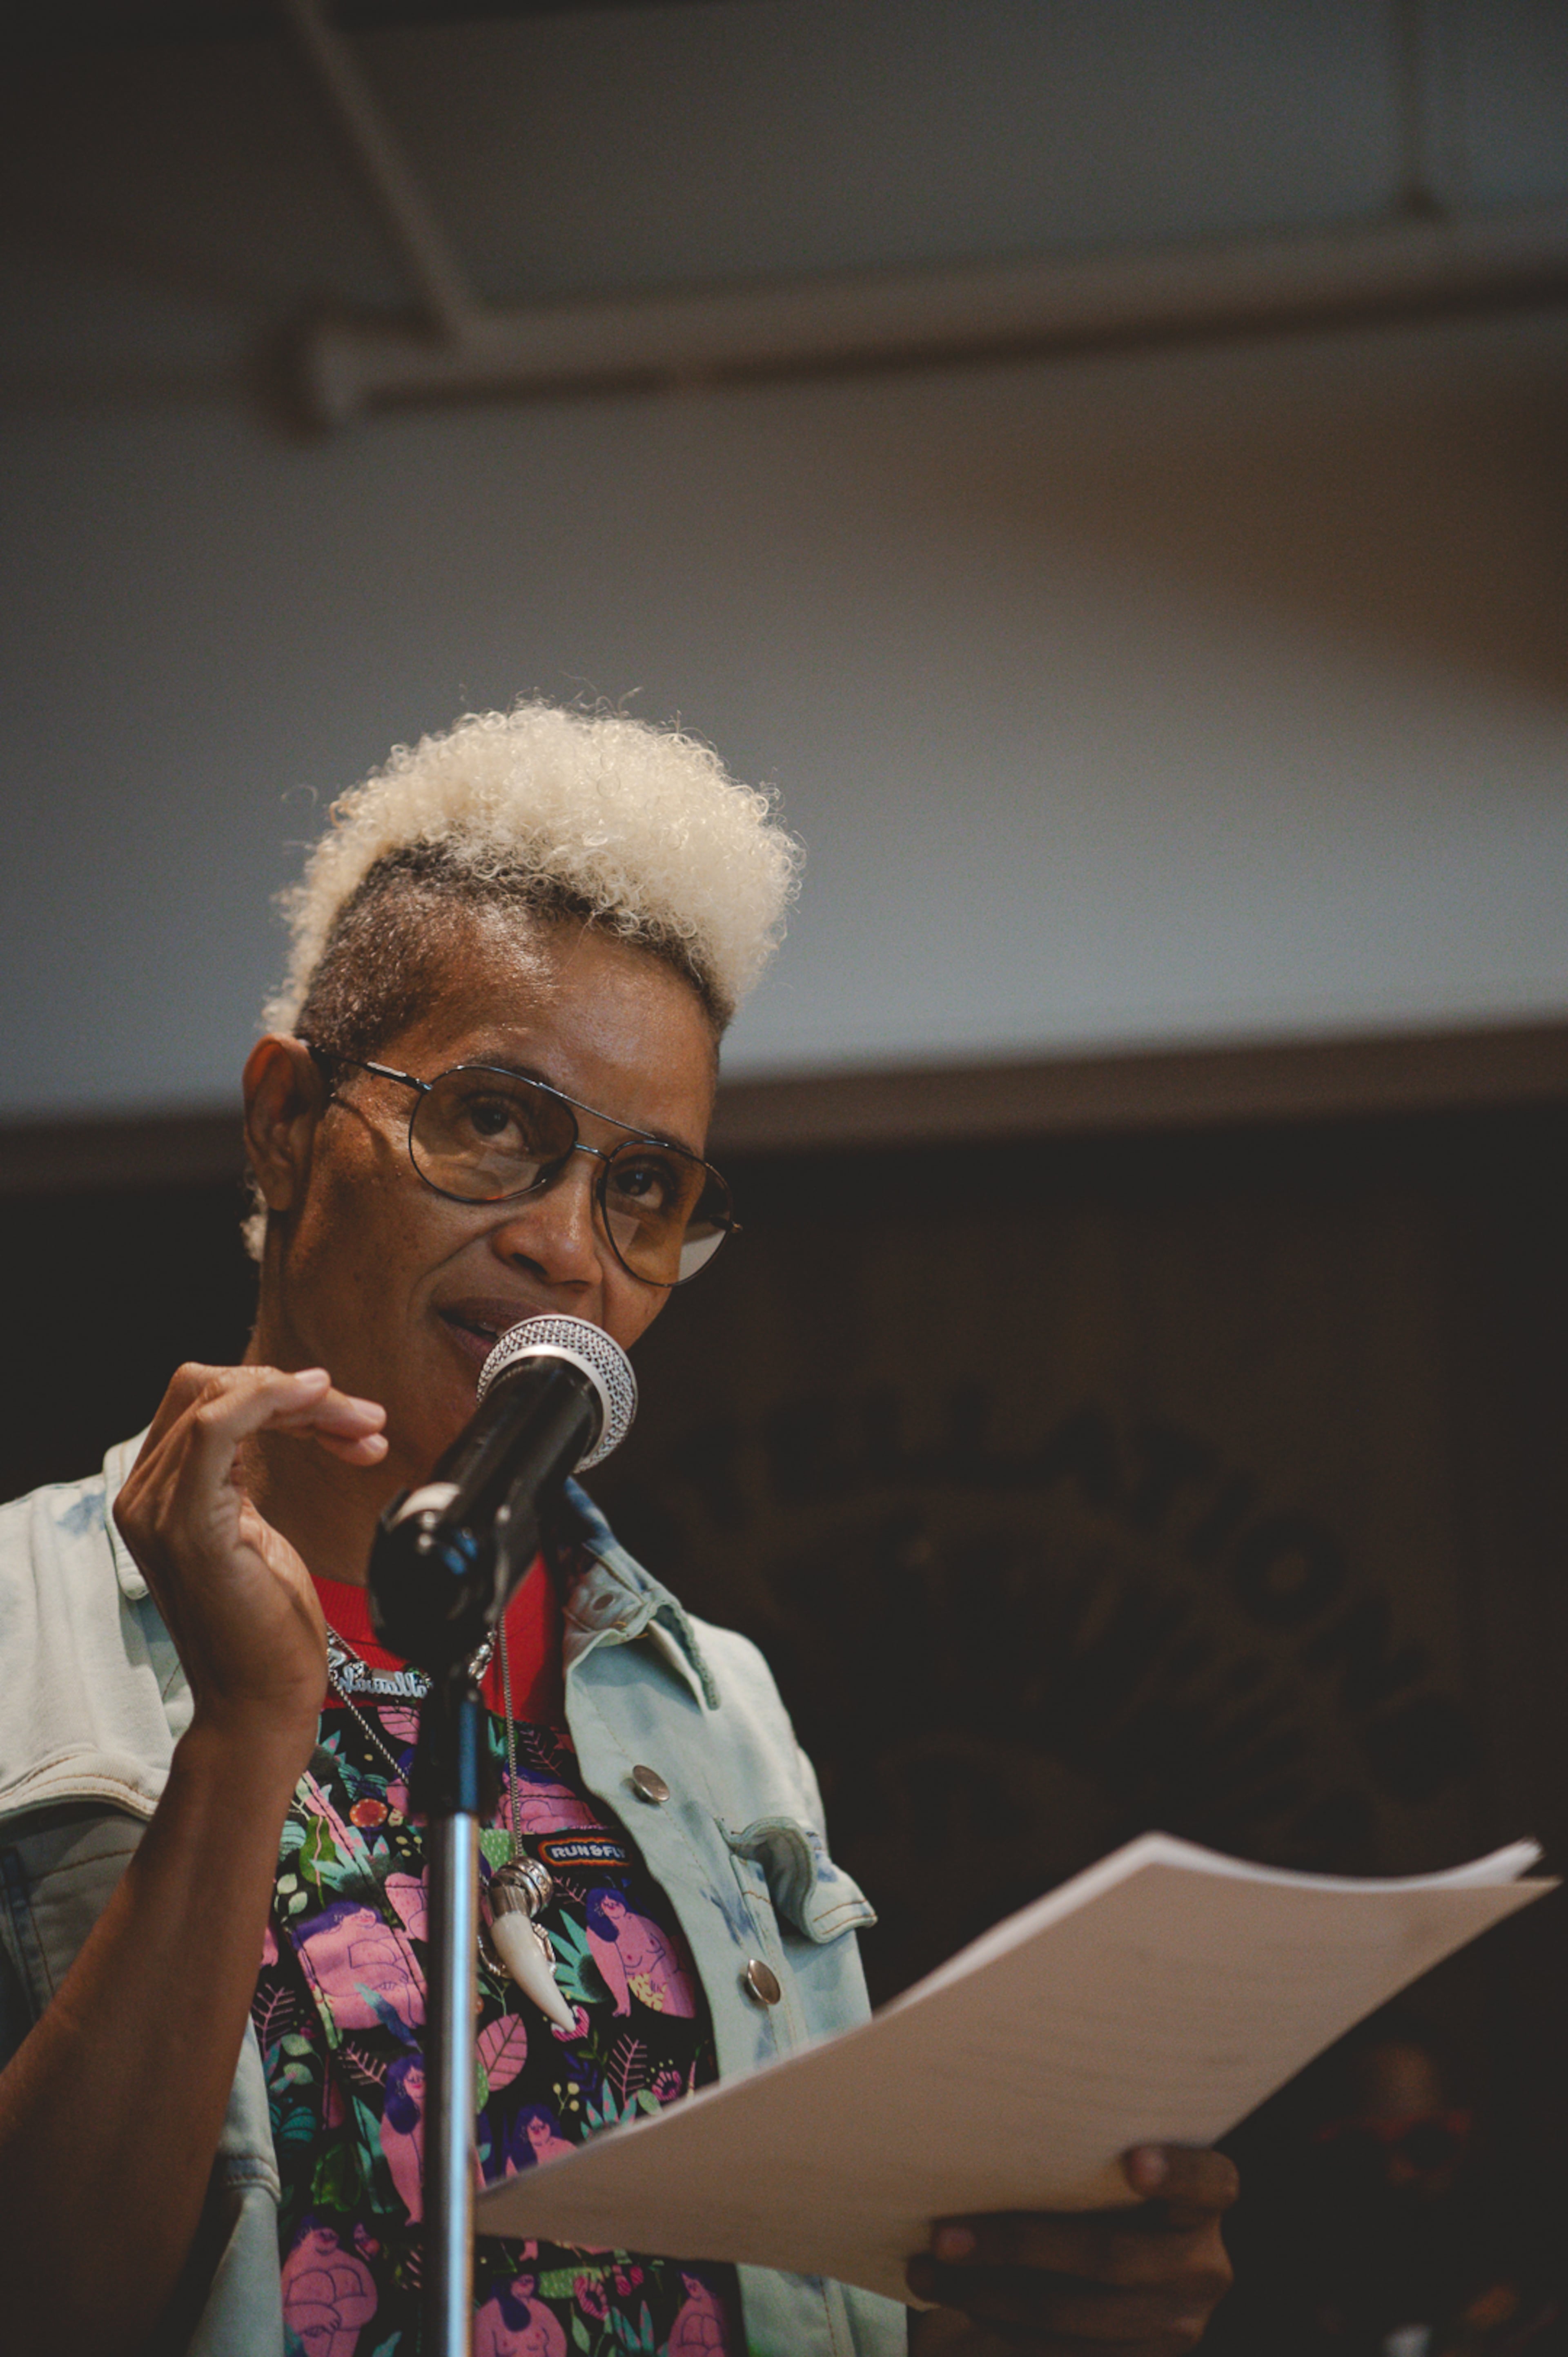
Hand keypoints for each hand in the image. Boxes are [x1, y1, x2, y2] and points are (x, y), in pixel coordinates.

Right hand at [113, 1362, 386, 1762]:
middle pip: (209, 1388)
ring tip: (362, 1426)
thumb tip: (289, 1411)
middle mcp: (146, 1495)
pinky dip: (268, 1400)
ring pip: (221, 1399)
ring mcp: (160, 1509)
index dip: (275, 1391)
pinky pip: (217, 1429)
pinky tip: (319, 1400)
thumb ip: (245, 1471)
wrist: (261, 1701)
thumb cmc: (267, 1628)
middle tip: (362, 1420)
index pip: (203, 1398)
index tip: (343, 1415)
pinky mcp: (191, 1527)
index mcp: (158, 1492)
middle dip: (295, 1392)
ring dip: (308, 1402)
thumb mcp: (254, 1529)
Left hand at [906, 2145, 1236, 2354]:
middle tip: (943, 2233)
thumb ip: (1081, 2152)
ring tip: (928, 2270)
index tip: (1132, 2161)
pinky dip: (1002, 2327)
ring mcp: (1174, 2327)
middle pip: (1109, 2256)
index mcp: (1203, 2203)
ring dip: (989, 2294)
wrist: (1113, 2275)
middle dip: (1018, 2244)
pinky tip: (955, 2301)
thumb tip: (991, 2123)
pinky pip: (1063, 2353)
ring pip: (1073, 2314)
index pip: (1210, 2182)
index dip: (1176, 2172)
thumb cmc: (1095, 2189)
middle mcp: (1202, 2268)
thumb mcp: (1105, 2168)